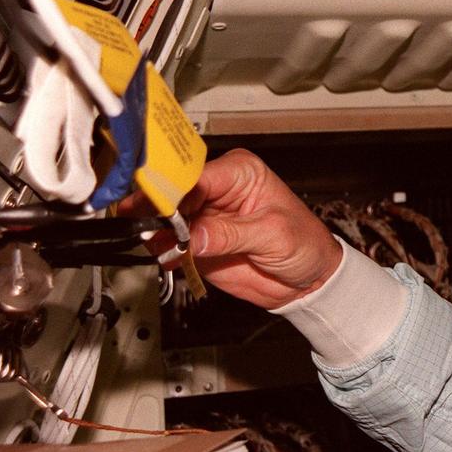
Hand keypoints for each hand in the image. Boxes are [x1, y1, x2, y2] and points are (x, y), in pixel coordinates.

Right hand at [132, 148, 342, 308]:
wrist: (308, 279)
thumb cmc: (304, 243)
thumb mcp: (273, 235)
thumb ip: (230, 234)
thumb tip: (192, 235)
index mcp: (239, 172)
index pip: (196, 175)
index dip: (172, 187)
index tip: (155, 203)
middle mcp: (216, 190)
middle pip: (173, 192)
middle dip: (156, 208)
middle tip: (142, 223)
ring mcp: (203, 217)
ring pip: (165, 218)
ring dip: (155, 231)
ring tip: (154, 242)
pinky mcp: (196, 243)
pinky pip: (169, 244)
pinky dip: (162, 251)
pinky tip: (164, 255)